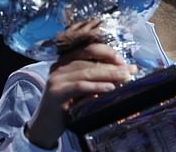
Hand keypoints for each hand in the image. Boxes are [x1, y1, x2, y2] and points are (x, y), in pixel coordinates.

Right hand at [25, 18, 136, 148]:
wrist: (45, 126)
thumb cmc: (67, 106)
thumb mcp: (84, 89)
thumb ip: (99, 78)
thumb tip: (126, 71)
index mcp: (66, 60)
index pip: (89, 50)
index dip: (108, 53)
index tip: (124, 62)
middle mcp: (60, 65)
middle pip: (91, 60)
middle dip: (113, 66)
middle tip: (131, 70)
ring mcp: (56, 77)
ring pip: (87, 72)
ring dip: (108, 75)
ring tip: (124, 78)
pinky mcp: (56, 92)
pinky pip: (80, 86)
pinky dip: (97, 86)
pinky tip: (110, 88)